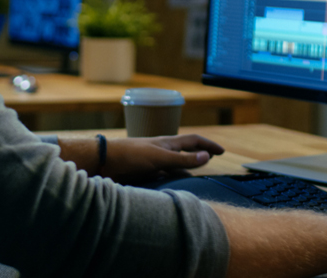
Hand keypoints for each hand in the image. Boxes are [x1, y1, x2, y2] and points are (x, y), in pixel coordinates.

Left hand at [101, 134, 223, 182]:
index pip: (194, 140)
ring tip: (195, 179)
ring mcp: (153, 161)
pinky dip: (172, 179)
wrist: (105, 161)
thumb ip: (183, 159)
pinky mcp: (144, 172)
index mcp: (168, 143)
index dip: (208, 145)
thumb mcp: (161, 158)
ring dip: (185, 169)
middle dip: (199, 155)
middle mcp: (162, 150)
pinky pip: (163, 175)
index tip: (222, 152)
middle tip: (211, 160)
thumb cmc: (132, 156)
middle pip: (186, 151)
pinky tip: (173, 186)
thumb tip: (207, 156)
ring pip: (174, 165)